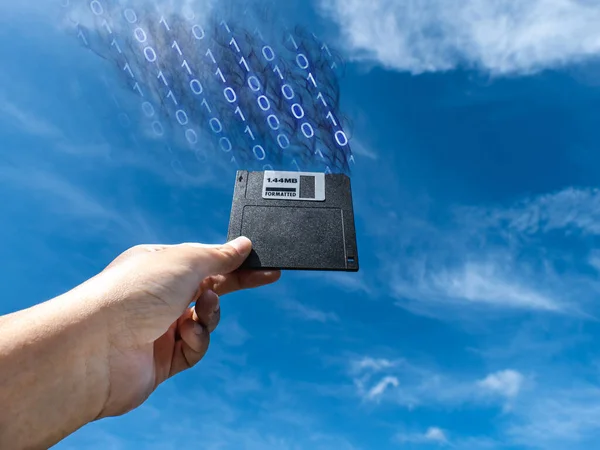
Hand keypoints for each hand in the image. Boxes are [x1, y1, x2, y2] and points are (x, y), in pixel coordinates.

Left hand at [84, 237, 279, 418]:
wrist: (96, 347)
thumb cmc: (134, 293)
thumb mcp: (185, 261)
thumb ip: (219, 255)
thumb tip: (243, 245)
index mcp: (159, 265)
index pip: (206, 260)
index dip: (236, 260)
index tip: (263, 263)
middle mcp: (159, 295)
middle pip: (210, 287)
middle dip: (236, 284)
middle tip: (267, 277)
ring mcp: (160, 327)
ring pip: (206, 319)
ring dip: (210, 313)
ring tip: (201, 310)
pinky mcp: (162, 359)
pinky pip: (195, 347)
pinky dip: (196, 339)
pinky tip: (185, 333)